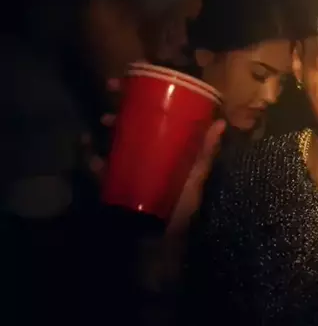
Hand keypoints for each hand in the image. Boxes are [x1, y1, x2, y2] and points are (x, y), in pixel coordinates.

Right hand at [86, 77, 225, 235]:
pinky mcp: (111, 184)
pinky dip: (92, 157)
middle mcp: (146, 154)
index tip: (139, 81)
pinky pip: (98, 166)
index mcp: (166, 149)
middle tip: (112, 94)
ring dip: (107, 127)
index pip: (154, 115)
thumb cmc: (181, 210)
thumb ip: (204, 154)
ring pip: (113, 139)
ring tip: (104, 122)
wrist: (160, 244)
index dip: (144, 94)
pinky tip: (88, 150)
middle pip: (130, 122)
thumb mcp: (195, 179)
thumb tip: (221, 122)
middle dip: (121, 105)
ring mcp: (127, 168)